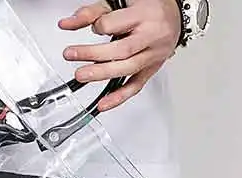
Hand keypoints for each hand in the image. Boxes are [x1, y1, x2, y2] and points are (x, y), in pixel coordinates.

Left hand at [59, 1, 180, 112]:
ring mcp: (152, 55)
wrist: (175, 14)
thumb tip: (66, 24)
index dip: (99, 27)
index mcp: (144, 14)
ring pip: (127, 69)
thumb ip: (93, 12)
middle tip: (72, 55)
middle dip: (93, 54)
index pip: (114, 25)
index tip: (94, 27)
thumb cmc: (148, 6)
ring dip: (101, 74)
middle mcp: (151, 36)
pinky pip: (135, 86)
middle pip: (120, 50)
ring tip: (81, 76)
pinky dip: (118, 97)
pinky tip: (103, 104)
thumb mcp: (120, 2)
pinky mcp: (151, 69)